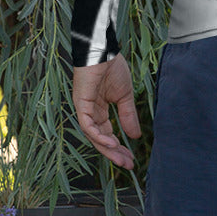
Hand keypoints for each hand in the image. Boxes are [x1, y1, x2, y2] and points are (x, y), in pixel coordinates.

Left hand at [72, 52, 140, 169]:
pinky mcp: (80, 104)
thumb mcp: (125, 96)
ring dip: (107, 148)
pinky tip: (112, 143)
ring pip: (94, 136)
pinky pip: (87, 125)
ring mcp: (84, 109)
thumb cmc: (112, 68)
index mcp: (99, 110)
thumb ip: (128, 115)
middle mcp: (90, 113)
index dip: (119, 147)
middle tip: (127, 165)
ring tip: (121, 157)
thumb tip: (136, 135)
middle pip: (101, 139)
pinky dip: (98, 136)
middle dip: (114, 153)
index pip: (108, 134)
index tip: (132, 158)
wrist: (104, 50)